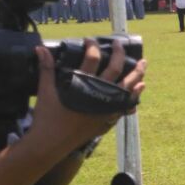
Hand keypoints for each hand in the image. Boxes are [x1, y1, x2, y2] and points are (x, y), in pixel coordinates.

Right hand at [28, 39, 146, 155]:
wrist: (51, 144)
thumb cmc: (47, 118)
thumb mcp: (45, 91)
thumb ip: (46, 69)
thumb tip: (40, 49)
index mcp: (83, 84)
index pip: (92, 58)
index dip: (93, 46)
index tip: (91, 40)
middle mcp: (99, 94)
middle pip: (116, 69)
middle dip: (119, 54)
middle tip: (119, 45)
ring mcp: (107, 107)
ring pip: (128, 87)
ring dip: (137, 74)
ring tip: (143, 64)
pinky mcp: (109, 119)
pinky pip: (126, 105)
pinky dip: (134, 96)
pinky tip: (140, 88)